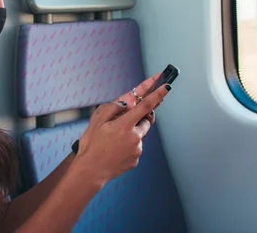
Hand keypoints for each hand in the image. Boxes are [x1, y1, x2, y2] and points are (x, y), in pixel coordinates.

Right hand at [72, 73, 171, 187]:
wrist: (90, 171)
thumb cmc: (91, 144)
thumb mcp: (96, 121)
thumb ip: (113, 108)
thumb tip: (127, 102)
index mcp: (125, 125)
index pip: (145, 106)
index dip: (157, 94)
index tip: (166, 86)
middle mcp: (135, 137)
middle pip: (145, 121)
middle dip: (138, 118)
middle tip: (122, 121)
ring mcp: (137, 150)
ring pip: (139, 135)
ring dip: (131, 133)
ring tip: (113, 140)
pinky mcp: (136, 159)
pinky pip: (135, 147)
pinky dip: (128, 145)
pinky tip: (114, 149)